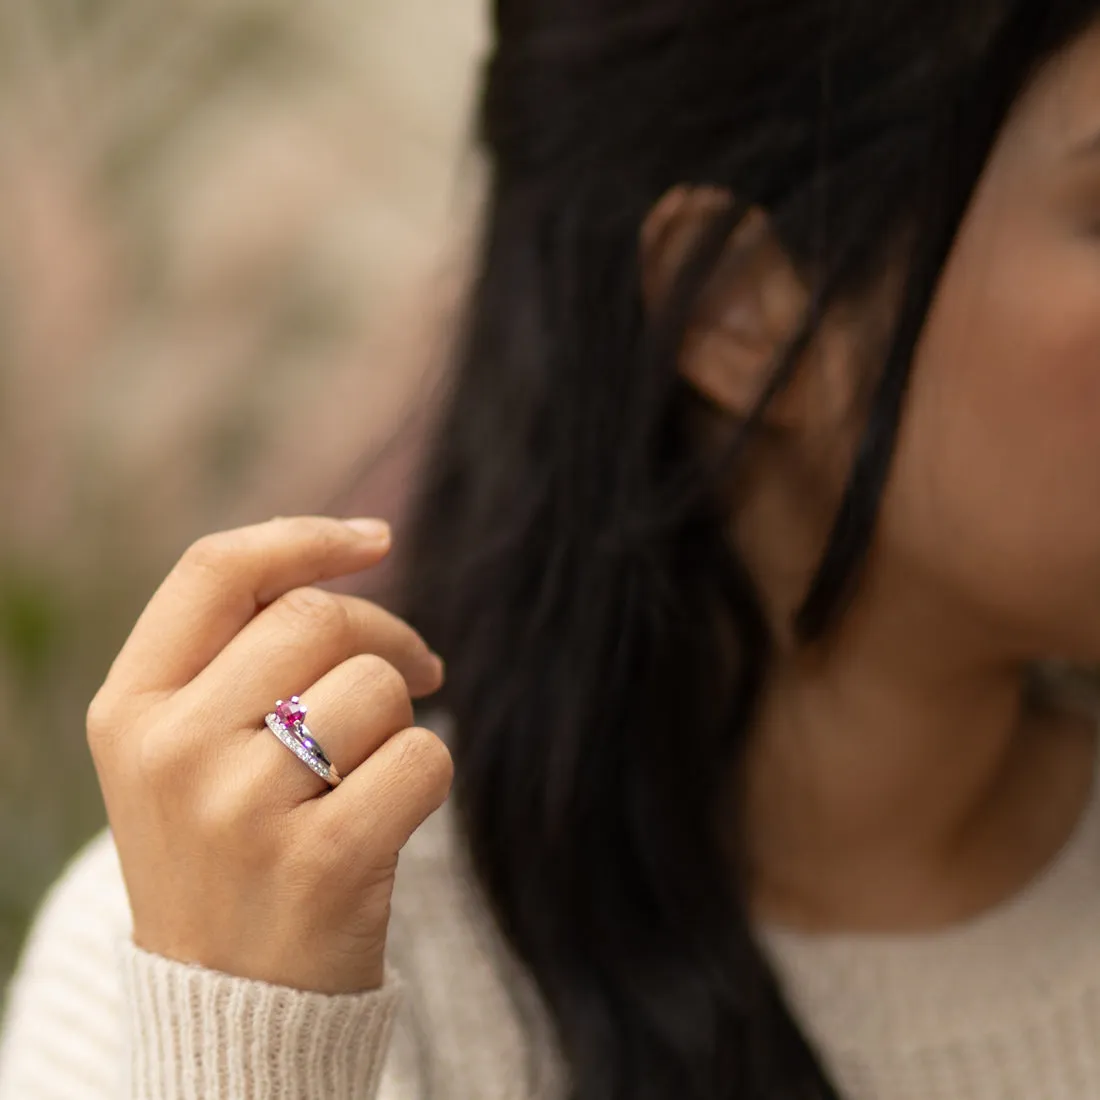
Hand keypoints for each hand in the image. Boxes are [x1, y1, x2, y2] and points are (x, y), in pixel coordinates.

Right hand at [85, 515, 451, 993]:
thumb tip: (356, 550)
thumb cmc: (228, 852)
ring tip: (371, 771)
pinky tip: (390, 818)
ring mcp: (240, 811)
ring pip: (378, 687)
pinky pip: (423, 759)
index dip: (304, 539)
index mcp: (129, 711)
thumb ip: (238, 654)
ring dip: (401, 720)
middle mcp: (171, 753)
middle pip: (317, 620)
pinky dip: (428, 776)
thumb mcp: (185, 753)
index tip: (375, 540)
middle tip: (421, 669)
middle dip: (388, 634)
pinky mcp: (320, 864)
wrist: (231, 1006)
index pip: (216, 572)